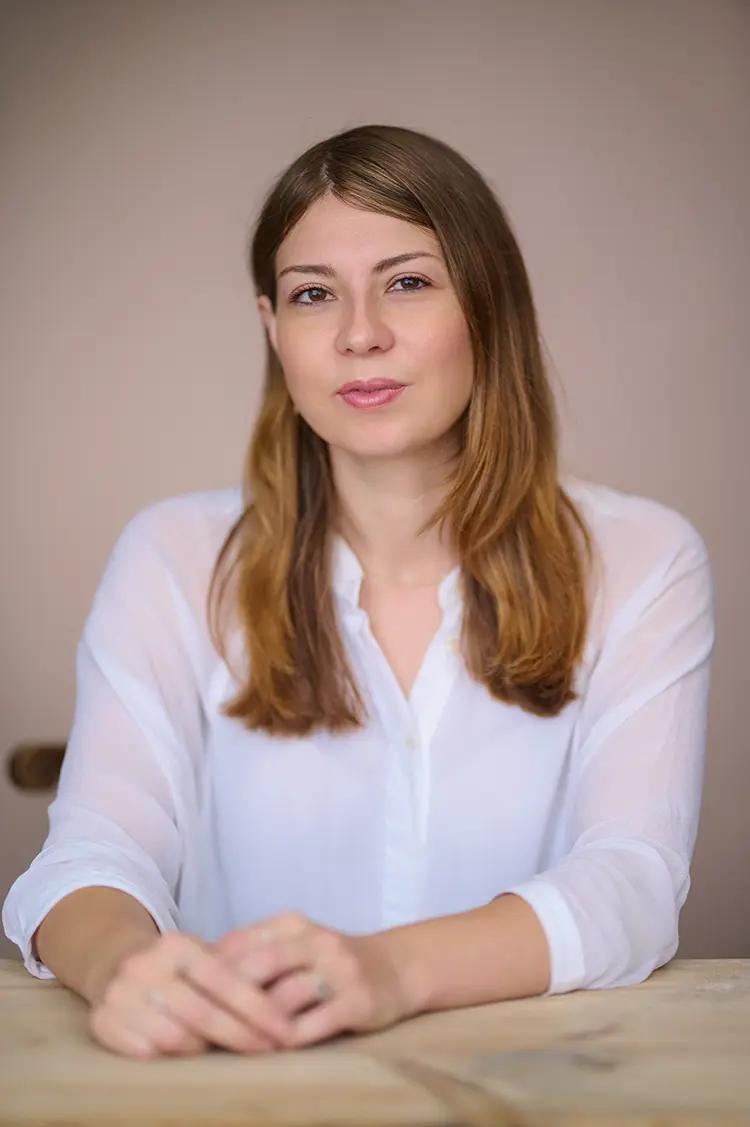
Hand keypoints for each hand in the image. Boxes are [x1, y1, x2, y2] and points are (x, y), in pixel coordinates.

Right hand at [88, 930, 294, 1059]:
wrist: (112, 963)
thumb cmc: (176, 968)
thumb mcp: (201, 956)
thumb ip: (235, 972)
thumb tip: (287, 1003)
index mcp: (176, 945)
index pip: (223, 979)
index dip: (257, 1008)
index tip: (285, 1031)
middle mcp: (145, 966)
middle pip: (201, 1011)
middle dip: (241, 1035)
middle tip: (269, 1050)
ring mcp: (119, 994)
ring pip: (173, 1036)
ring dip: (205, 1049)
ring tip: (226, 1053)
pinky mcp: (101, 1021)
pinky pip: (142, 1052)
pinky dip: (168, 1059)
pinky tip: (187, 1059)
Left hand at [215, 911, 414, 1048]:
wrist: (396, 968)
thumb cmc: (329, 962)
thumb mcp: (294, 944)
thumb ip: (253, 952)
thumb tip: (196, 970)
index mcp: (292, 925)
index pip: (241, 943)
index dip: (210, 972)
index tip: (187, 997)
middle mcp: (316, 940)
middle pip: (260, 967)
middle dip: (229, 999)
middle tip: (201, 1025)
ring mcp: (339, 969)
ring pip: (286, 997)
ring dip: (257, 1025)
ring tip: (233, 1044)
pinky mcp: (357, 1000)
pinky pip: (316, 1023)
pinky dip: (290, 1039)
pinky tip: (274, 1050)